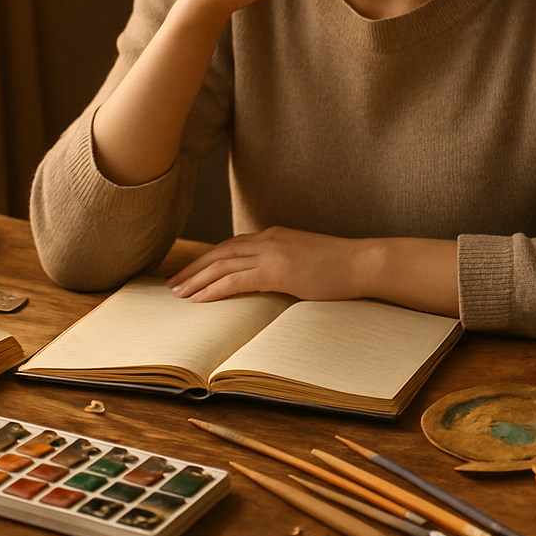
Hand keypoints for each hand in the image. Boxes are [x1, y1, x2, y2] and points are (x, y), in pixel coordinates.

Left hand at [167, 227, 366, 302]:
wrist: (362, 263)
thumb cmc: (340, 268)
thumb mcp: (305, 261)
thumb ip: (283, 266)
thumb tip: (268, 282)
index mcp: (274, 236)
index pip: (232, 246)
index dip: (208, 259)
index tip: (191, 273)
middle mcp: (269, 239)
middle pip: (220, 252)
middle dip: (194, 268)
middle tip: (173, 284)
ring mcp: (272, 253)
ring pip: (223, 265)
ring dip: (197, 279)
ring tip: (179, 293)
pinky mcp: (278, 271)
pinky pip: (237, 280)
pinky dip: (214, 289)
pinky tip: (200, 299)